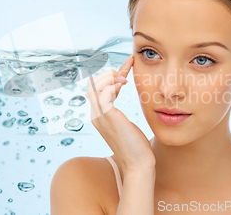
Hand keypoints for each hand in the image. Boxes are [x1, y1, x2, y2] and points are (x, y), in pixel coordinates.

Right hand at [85, 54, 154, 171]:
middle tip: (126, 70)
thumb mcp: (126, 126)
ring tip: (124, 78)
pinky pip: (103, 93)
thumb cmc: (136, 147)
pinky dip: (112, 84)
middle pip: (92, 85)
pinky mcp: (108, 116)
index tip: (127, 66)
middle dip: (108, 74)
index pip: (97, 90)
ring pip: (94, 86)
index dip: (111, 77)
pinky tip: (124, 83)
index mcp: (99, 117)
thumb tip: (124, 111)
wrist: (139, 164)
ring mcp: (100, 116)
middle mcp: (96, 116)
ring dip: (109, 77)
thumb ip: (120, 115)